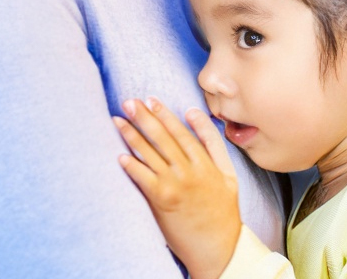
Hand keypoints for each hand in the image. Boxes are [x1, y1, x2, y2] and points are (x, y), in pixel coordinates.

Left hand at [115, 98, 241, 278]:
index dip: (166, 115)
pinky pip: (144, 178)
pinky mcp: (163, 201)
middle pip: (164, 138)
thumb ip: (213, 143)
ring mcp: (176, 185)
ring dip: (132, 135)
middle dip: (145, 117)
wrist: (219, 247)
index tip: (152, 99)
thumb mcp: (228, 174)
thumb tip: (195, 114)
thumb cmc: (223, 211)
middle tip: (129, 101)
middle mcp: (190, 170)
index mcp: (207, 163)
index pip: (183, 132)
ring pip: (151, 154)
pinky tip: (119, 155)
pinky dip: (132, 166)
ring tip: (118, 120)